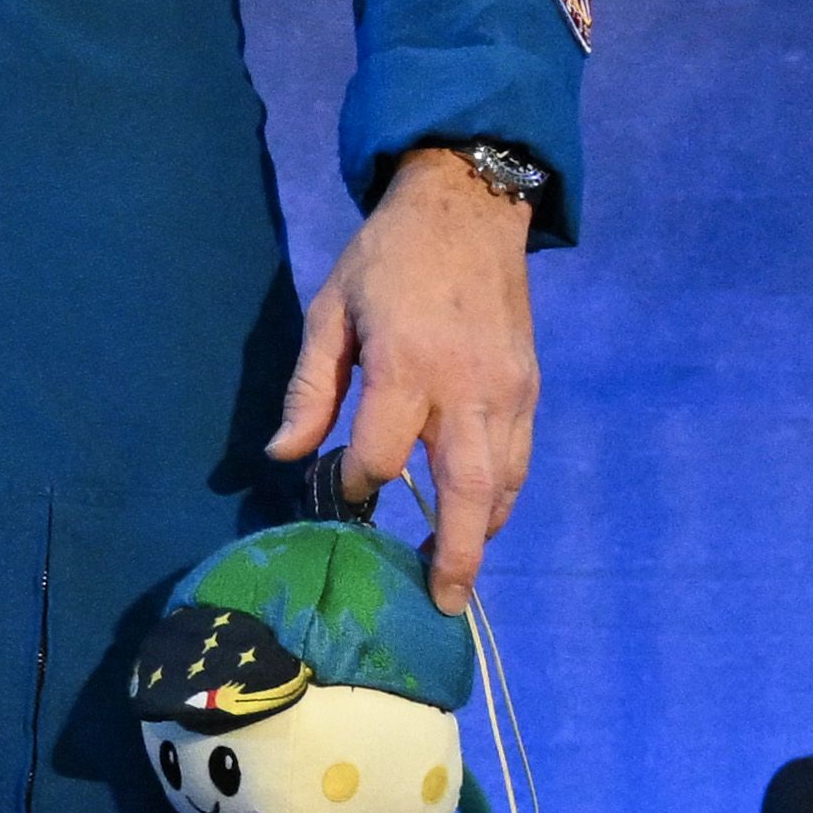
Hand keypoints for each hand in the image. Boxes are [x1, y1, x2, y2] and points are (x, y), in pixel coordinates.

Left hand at [269, 147, 540, 612]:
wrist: (467, 209)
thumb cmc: (386, 258)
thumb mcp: (330, 309)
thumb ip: (310, 388)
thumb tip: (281, 455)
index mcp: (409, 365)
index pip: (384, 453)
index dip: (357, 481)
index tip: (340, 489)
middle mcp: (469, 388)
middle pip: (469, 490)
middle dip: (458, 552)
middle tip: (443, 603)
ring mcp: (510, 392)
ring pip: (504, 484)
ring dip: (482, 534)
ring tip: (452, 574)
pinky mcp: (530, 390)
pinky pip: (520, 460)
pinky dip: (502, 498)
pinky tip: (478, 518)